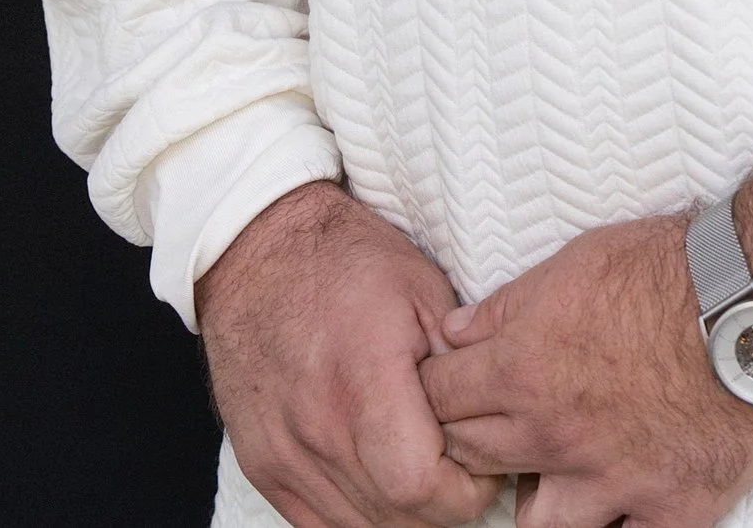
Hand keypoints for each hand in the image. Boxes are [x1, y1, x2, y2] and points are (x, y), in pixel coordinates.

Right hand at [198, 181, 503, 527]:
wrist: (260, 252)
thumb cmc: (346, 262)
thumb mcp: (423, 290)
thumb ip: (459, 363)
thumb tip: (492, 416)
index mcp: (363, 379)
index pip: (420, 486)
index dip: (465, 491)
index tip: (483, 467)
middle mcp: (317, 427)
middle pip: (395, 519)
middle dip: (442, 507)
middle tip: (462, 470)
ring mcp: (284, 453)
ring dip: (402, 514)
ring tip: (422, 468)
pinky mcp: (263, 466)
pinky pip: (319, 524)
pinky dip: (358, 515)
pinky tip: (380, 480)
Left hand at [418, 126, 752, 527]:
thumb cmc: (669, 268)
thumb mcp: (576, 261)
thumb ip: (506, 305)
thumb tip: (454, 332)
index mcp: (524, 369)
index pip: (439, 399)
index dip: (435, 391)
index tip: (443, 389)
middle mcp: (555, 435)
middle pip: (474, 460)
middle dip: (467, 443)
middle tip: (486, 427)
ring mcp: (610, 483)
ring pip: (535, 527)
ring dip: (531, 503)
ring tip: (544, 479)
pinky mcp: (666, 510)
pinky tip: (610, 515)